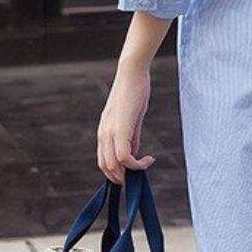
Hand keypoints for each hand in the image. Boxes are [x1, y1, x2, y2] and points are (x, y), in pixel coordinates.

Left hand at [96, 56, 156, 185]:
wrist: (132, 73)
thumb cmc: (134, 92)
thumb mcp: (132, 119)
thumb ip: (131, 137)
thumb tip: (134, 153)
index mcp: (104, 132)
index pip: (104, 161)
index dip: (116, 172)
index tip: (133, 171)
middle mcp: (103, 134)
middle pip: (106, 167)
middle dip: (122, 177)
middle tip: (138, 176)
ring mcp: (110, 132)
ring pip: (113, 165)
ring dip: (129, 172)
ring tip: (145, 166)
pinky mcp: (120, 129)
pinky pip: (123, 156)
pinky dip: (136, 164)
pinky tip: (148, 159)